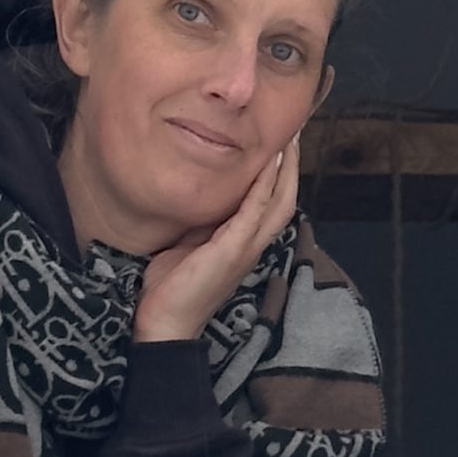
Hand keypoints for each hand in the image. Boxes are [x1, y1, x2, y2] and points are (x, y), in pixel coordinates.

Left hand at [132, 143, 298, 343]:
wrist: (163, 324)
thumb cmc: (172, 288)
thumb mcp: (191, 245)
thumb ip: (203, 223)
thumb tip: (200, 195)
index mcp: (245, 244)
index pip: (274, 204)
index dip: (283, 175)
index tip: (283, 144)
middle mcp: (253, 245)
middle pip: (286, 199)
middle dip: (292, 165)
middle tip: (294, 132)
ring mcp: (246, 248)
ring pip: (278, 202)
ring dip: (285, 169)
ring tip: (288, 140)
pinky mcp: (232, 250)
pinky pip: (254, 211)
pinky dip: (264, 185)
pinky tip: (267, 163)